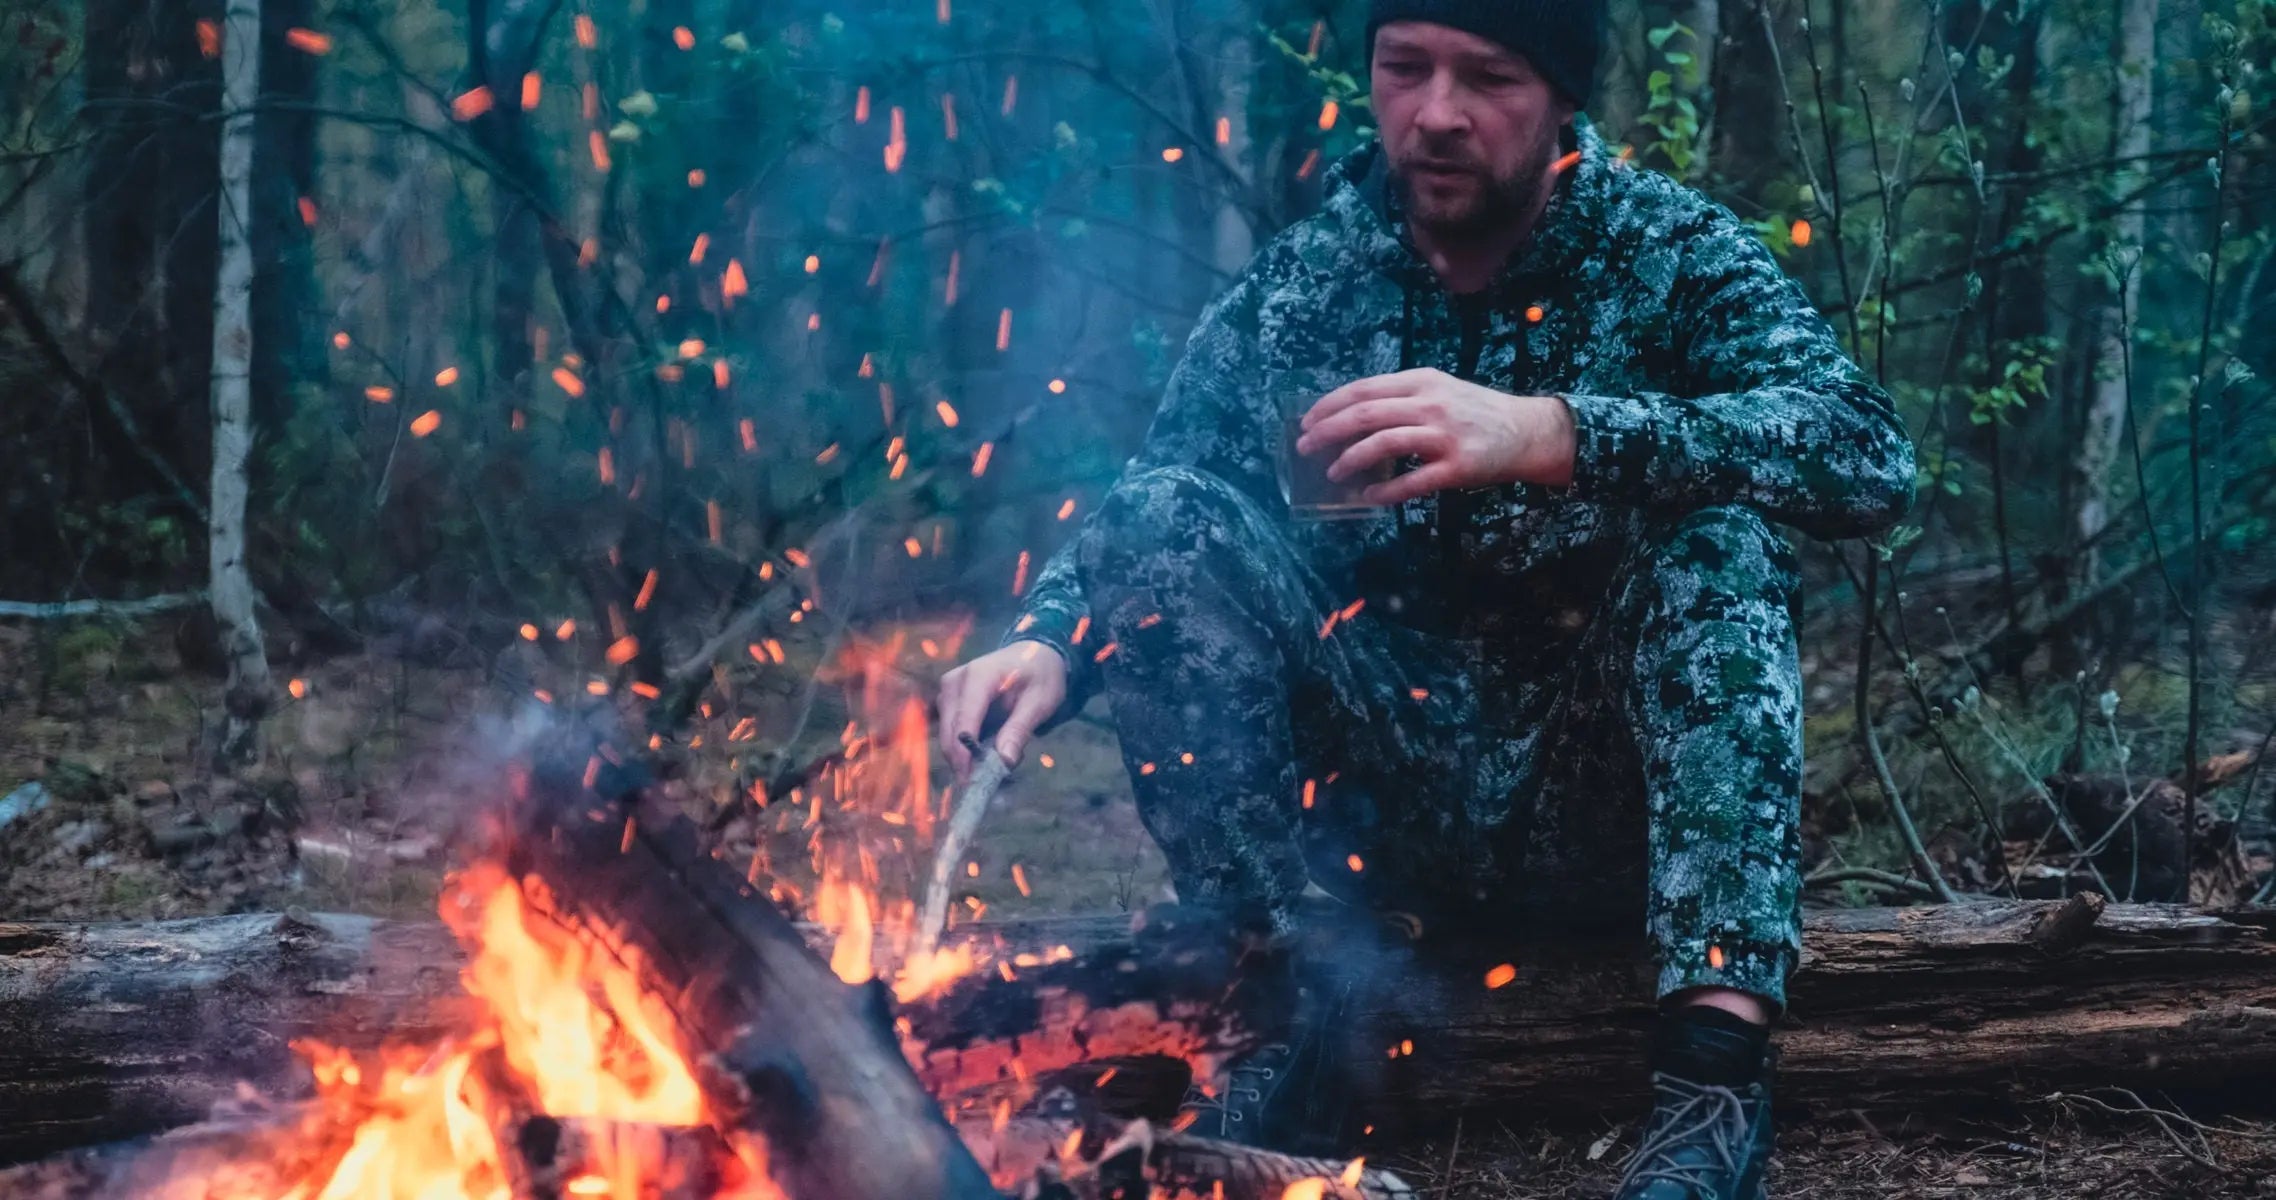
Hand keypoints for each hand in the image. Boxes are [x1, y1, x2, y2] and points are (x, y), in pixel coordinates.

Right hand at [936, 640, 1067, 781]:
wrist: (1033, 655)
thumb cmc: (1039, 676)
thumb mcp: (1040, 702)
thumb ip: (1019, 730)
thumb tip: (1004, 762)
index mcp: (979, 676)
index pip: (964, 720)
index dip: (964, 753)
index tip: (971, 781)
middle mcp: (955, 681)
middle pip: (949, 731)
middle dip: (964, 760)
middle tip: (989, 779)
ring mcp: (947, 690)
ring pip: (946, 734)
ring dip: (965, 753)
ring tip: (995, 758)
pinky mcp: (947, 699)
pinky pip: (950, 730)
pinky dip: (964, 745)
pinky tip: (986, 748)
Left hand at [1294, 368, 1577, 503]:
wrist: (1528, 431)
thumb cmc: (1477, 413)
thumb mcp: (1440, 391)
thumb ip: (1402, 398)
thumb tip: (1351, 416)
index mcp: (1422, 382)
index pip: (1364, 389)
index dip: (1329, 405)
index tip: (1306, 421)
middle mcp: (1431, 404)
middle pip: (1366, 414)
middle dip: (1328, 431)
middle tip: (1305, 447)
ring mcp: (1445, 436)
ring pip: (1385, 443)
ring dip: (1351, 460)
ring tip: (1333, 473)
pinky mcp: (1458, 468)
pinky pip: (1413, 482)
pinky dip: (1386, 491)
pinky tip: (1370, 497)